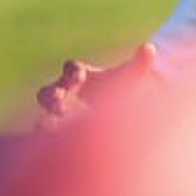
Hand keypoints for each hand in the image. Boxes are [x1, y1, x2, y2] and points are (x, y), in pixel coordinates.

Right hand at [34, 43, 156, 128]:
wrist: (116, 112)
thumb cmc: (121, 88)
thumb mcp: (132, 77)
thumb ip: (139, 64)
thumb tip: (150, 48)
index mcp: (78, 74)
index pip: (71, 68)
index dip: (73, 71)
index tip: (81, 75)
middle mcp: (64, 93)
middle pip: (48, 91)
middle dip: (52, 95)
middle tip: (59, 98)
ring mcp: (59, 114)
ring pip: (44, 116)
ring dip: (47, 118)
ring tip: (51, 125)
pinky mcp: (60, 133)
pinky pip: (51, 136)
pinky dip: (54, 139)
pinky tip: (62, 147)